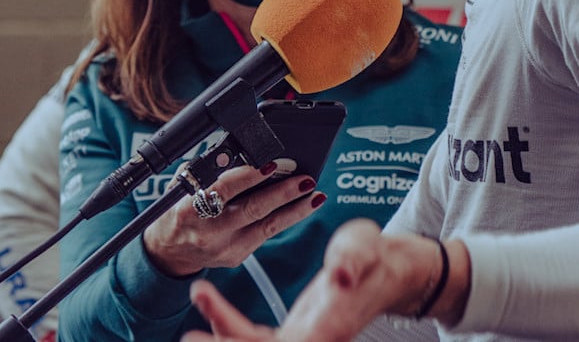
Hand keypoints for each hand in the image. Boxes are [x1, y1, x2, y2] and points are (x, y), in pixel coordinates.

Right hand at [143, 163, 325, 276]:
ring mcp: (225, 247)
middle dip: (283, 193)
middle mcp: (210, 231)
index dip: (250, 176)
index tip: (272, 165)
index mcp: (190, 209)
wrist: (169, 252)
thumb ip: (207, 171)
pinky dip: (285, 219)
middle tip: (306, 180)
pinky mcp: (237, 257)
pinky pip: (266, 234)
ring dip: (296, 210)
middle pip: (253, 209)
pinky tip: (301, 207)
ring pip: (268, 227)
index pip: (224, 189)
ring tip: (316, 196)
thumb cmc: (177, 211)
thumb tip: (237, 153)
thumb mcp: (182, 187)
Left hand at [184, 220, 461, 341]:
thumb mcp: (367, 246)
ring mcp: (302, 340)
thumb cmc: (378, 256)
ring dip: (221, 333)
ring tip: (198, 298)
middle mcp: (314, 340)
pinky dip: (227, 323)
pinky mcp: (292, 334)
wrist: (389, 272)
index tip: (216, 333)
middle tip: (190, 333)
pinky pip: (252, 338)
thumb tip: (341, 275)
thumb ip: (355, 258)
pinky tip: (208, 302)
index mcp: (330, 326)